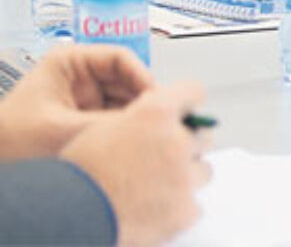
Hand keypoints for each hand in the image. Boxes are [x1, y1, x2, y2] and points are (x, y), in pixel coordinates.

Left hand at [0, 45, 152, 158]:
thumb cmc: (8, 139)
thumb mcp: (63, 129)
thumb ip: (109, 124)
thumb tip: (150, 120)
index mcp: (69, 62)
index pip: (121, 58)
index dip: (143, 77)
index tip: (157, 99)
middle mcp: (80, 77)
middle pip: (127, 80)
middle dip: (142, 100)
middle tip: (158, 118)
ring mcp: (84, 99)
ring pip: (124, 101)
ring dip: (134, 117)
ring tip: (146, 131)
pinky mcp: (86, 121)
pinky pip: (115, 119)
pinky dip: (125, 130)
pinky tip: (132, 141)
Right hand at [60, 81, 211, 246]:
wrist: (70, 216)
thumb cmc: (78, 173)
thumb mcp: (102, 129)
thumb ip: (138, 118)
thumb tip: (157, 116)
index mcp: (155, 113)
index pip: (192, 92)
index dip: (186, 103)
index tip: (184, 112)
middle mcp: (175, 140)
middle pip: (201, 135)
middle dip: (186, 145)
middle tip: (162, 158)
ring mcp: (184, 176)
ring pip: (202, 170)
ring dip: (186, 175)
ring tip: (156, 186)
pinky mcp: (185, 209)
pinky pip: (193, 203)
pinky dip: (178, 207)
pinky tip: (153, 208)